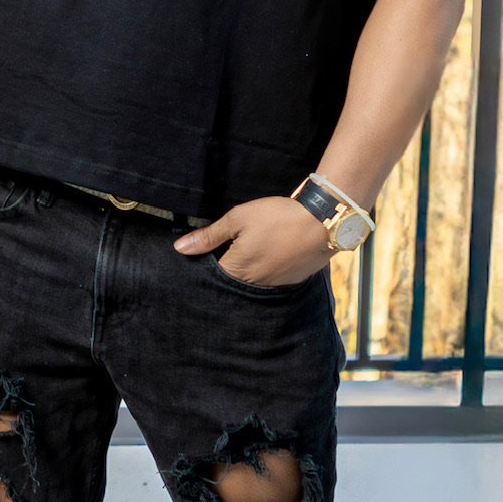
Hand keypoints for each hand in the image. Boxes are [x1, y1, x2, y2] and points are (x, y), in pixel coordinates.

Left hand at [174, 197, 330, 286]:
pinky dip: (270, 268)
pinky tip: (275, 252)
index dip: (210, 259)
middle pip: (233, 280)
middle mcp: (253, 284)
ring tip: (259, 246)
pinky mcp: (292, 281)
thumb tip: (180, 248)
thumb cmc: (278, 217)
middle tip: (239, 245)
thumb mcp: (238, 218)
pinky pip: (273, 280)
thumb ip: (209, 235)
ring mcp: (274, 284)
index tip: (213, 247)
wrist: (323, 222)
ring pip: (253, 281)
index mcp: (236, 269)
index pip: (212, 274)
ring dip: (252, 268)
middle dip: (231, 264)